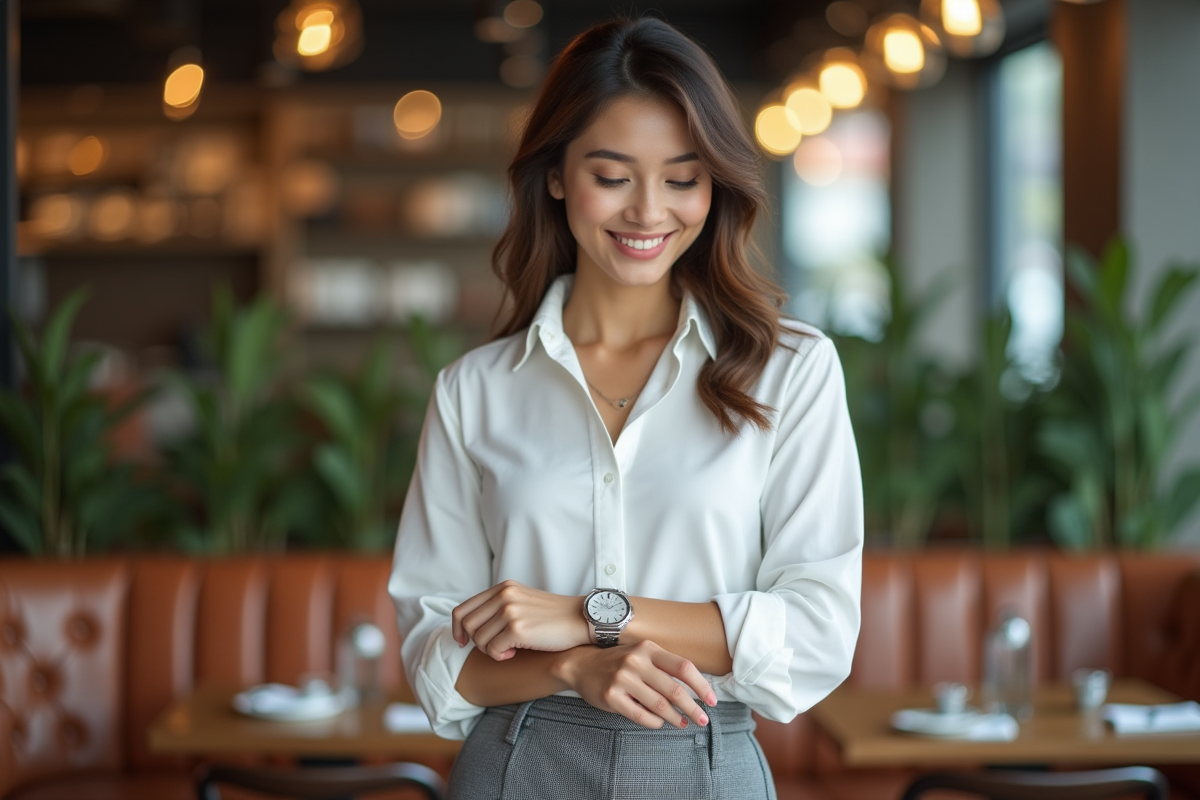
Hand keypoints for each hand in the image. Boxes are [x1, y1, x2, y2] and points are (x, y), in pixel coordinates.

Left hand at [452, 580, 589, 659]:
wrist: (580, 620)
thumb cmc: (553, 617)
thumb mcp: (522, 601)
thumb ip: (499, 606)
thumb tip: (471, 626)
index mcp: (502, 588)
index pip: (463, 609)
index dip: (458, 629)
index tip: (463, 642)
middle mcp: (503, 595)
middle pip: (467, 626)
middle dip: (476, 642)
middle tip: (495, 648)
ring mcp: (510, 611)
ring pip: (479, 640)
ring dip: (491, 650)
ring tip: (510, 649)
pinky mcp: (517, 628)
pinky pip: (492, 650)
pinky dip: (501, 656)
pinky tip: (515, 653)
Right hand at [555, 640, 717, 729]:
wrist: (581, 664)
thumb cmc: (618, 661)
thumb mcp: (641, 654)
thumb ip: (664, 667)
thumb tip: (695, 690)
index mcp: (648, 648)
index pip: (683, 667)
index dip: (701, 685)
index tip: (712, 700)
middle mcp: (636, 661)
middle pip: (674, 689)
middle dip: (692, 708)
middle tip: (702, 720)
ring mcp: (623, 679)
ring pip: (659, 705)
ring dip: (675, 718)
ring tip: (682, 723)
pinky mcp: (611, 697)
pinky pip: (641, 715)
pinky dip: (655, 722)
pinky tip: (660, 723)